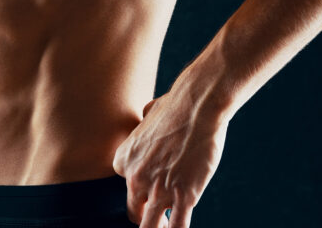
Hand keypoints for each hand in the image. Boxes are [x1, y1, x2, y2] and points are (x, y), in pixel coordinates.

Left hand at [112, 89, 228, 227]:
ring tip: (168, 226)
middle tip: (160, 215)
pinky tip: (179, 227)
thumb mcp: (150, 112)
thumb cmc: (177, 105)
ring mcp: (159, 190)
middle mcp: (136, 178)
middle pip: (134, 212)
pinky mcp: (184, 196)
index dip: (143, 189)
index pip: (128, 187)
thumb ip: (145, 120)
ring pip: (151, 227)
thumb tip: (149, 116)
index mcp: (123, 160)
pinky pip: (178, 227)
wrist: (197, 106)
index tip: (155, 187)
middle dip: (146, 215)